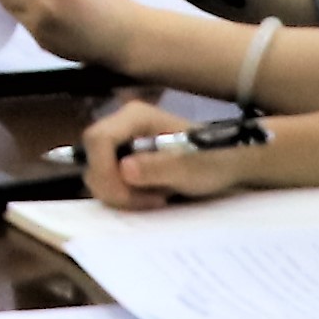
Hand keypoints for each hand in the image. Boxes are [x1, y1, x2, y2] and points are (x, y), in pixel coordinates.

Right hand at [79, 97, 262, 210]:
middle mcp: (121, 126)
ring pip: (95, 172)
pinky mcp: (121, 159)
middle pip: (91, 156)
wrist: (227, 164)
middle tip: (145, 201)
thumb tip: (123, 169)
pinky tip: (148, 196)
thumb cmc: (212, 160)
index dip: (102, 169)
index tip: (125, 194)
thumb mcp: (190, 167)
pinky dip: (122, 195)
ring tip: (153, 198)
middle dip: (112, 186)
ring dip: (119, 193)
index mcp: (134, 117)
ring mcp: (120, 143)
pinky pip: (106, 180)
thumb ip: (158, 167)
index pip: (97, 139)